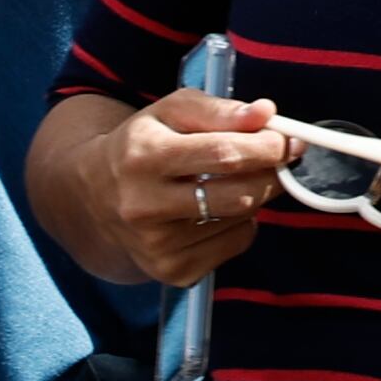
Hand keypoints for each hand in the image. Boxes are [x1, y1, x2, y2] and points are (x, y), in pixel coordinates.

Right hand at [92, 88, 296, 286]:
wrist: (92, 196)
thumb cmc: (144, 143)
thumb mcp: (172, 111)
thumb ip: (220, 109)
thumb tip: (265, 114)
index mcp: (143, 157)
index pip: (224, 155)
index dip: (268, 146)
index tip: (288, 140)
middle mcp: (144, 206)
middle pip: (239, 194)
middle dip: (272, 173)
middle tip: (280, 159)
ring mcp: (156, 246)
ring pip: (241, 220)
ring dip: (254, 196)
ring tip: (232, 181)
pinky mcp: (170, 272)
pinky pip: (234, 244)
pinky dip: (241, 224)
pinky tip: (216, 210)